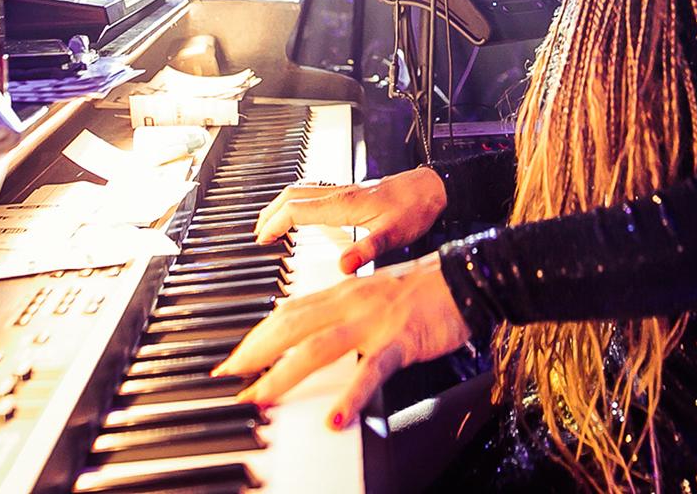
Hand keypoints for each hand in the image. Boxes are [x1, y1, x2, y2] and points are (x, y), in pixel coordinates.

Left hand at [213, 252, 469, 427]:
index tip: (234, 359)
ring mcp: (374, 322)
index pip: (288, 313)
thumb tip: (312, 331)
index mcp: (343, 292)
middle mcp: (351, 303)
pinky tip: (335, 419)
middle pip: (291, 326)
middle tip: (229, 379)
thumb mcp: (373, 295)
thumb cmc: (424, 290)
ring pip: (318, 347)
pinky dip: (351, 397)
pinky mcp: (400, 342)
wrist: (467, 277)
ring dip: (284, 375)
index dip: (257, 336)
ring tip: (261, 399)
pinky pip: (372, 372)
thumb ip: (342, 310)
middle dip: (255, 353)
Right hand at [253, 167, 446, 274]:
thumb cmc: (416, 208)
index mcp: (342, 204)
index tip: (262, 239)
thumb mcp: (394, 235)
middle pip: (291, 195)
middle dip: (270, 213)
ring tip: (271, 224)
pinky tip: (303, 216)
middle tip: (259, 233)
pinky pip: (314, 193)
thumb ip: (367, 250)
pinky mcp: (352, 192)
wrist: (433, 187)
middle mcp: (339, 193)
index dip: (275, 224)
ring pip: (301, 191)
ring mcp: (344, 191)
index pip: (296, 209)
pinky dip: (298, 203)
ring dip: (281, 205)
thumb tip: (342, 266)